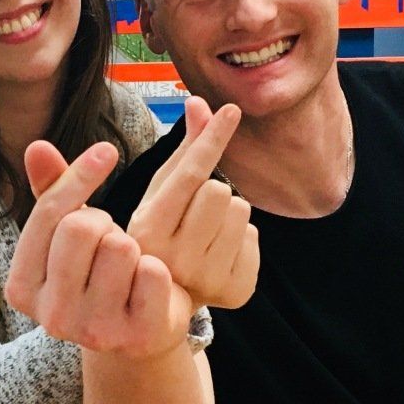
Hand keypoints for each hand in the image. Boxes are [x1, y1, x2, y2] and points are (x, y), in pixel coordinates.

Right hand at [6, 139, 191, 358]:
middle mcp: (52, 317)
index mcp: (22, 289)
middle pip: (81, 227)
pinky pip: (153, 272)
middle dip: (104, 221)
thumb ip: (52, 192)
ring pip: (120, 246)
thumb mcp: (67, 238)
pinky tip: (150, 288)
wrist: (138, 335)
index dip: (79, 175)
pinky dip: (158, 271)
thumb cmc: (97, 275)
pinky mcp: (136, 336)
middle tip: (110, 239)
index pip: (49, 214)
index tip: (106, 151)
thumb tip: (37, 145)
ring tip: (128, 267)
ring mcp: (93, 331)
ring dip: (132, 247)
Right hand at [127, 96, 259, 310]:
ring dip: (228, 213)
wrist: (166, 301)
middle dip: (213, 191)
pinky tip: (220, 253)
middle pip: (220, 190)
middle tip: (195, 211)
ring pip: (241, 210)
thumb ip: (182, 150)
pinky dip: (241, 238)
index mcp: (148, 229)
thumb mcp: (159, 194)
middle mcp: (176, 258)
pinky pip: (254, 237)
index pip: (189, 174)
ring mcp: (207, 278)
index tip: (231, 110)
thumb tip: (198, 102)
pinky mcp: (236, 291)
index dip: (212, 138)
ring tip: (207, 232)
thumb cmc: (160, 234)